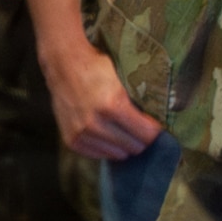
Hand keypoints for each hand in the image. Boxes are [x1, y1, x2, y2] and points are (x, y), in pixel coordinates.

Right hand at [41, 44, 164, 159]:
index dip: (155, 130)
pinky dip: (108, 148)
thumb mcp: (123, 78)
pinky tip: (110, 135)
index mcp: (113, 104)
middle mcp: (95, 122)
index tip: (156, 126)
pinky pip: (100, 155)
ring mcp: (81, 133)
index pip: (146, 133)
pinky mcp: (71, 140)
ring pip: (118, 154)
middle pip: (134, 146)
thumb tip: (158, 119)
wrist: (63, 65)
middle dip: (142, 138)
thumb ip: (138, 99)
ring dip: (125, 144)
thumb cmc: (97, 68)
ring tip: (125, 131)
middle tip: (142, 129)